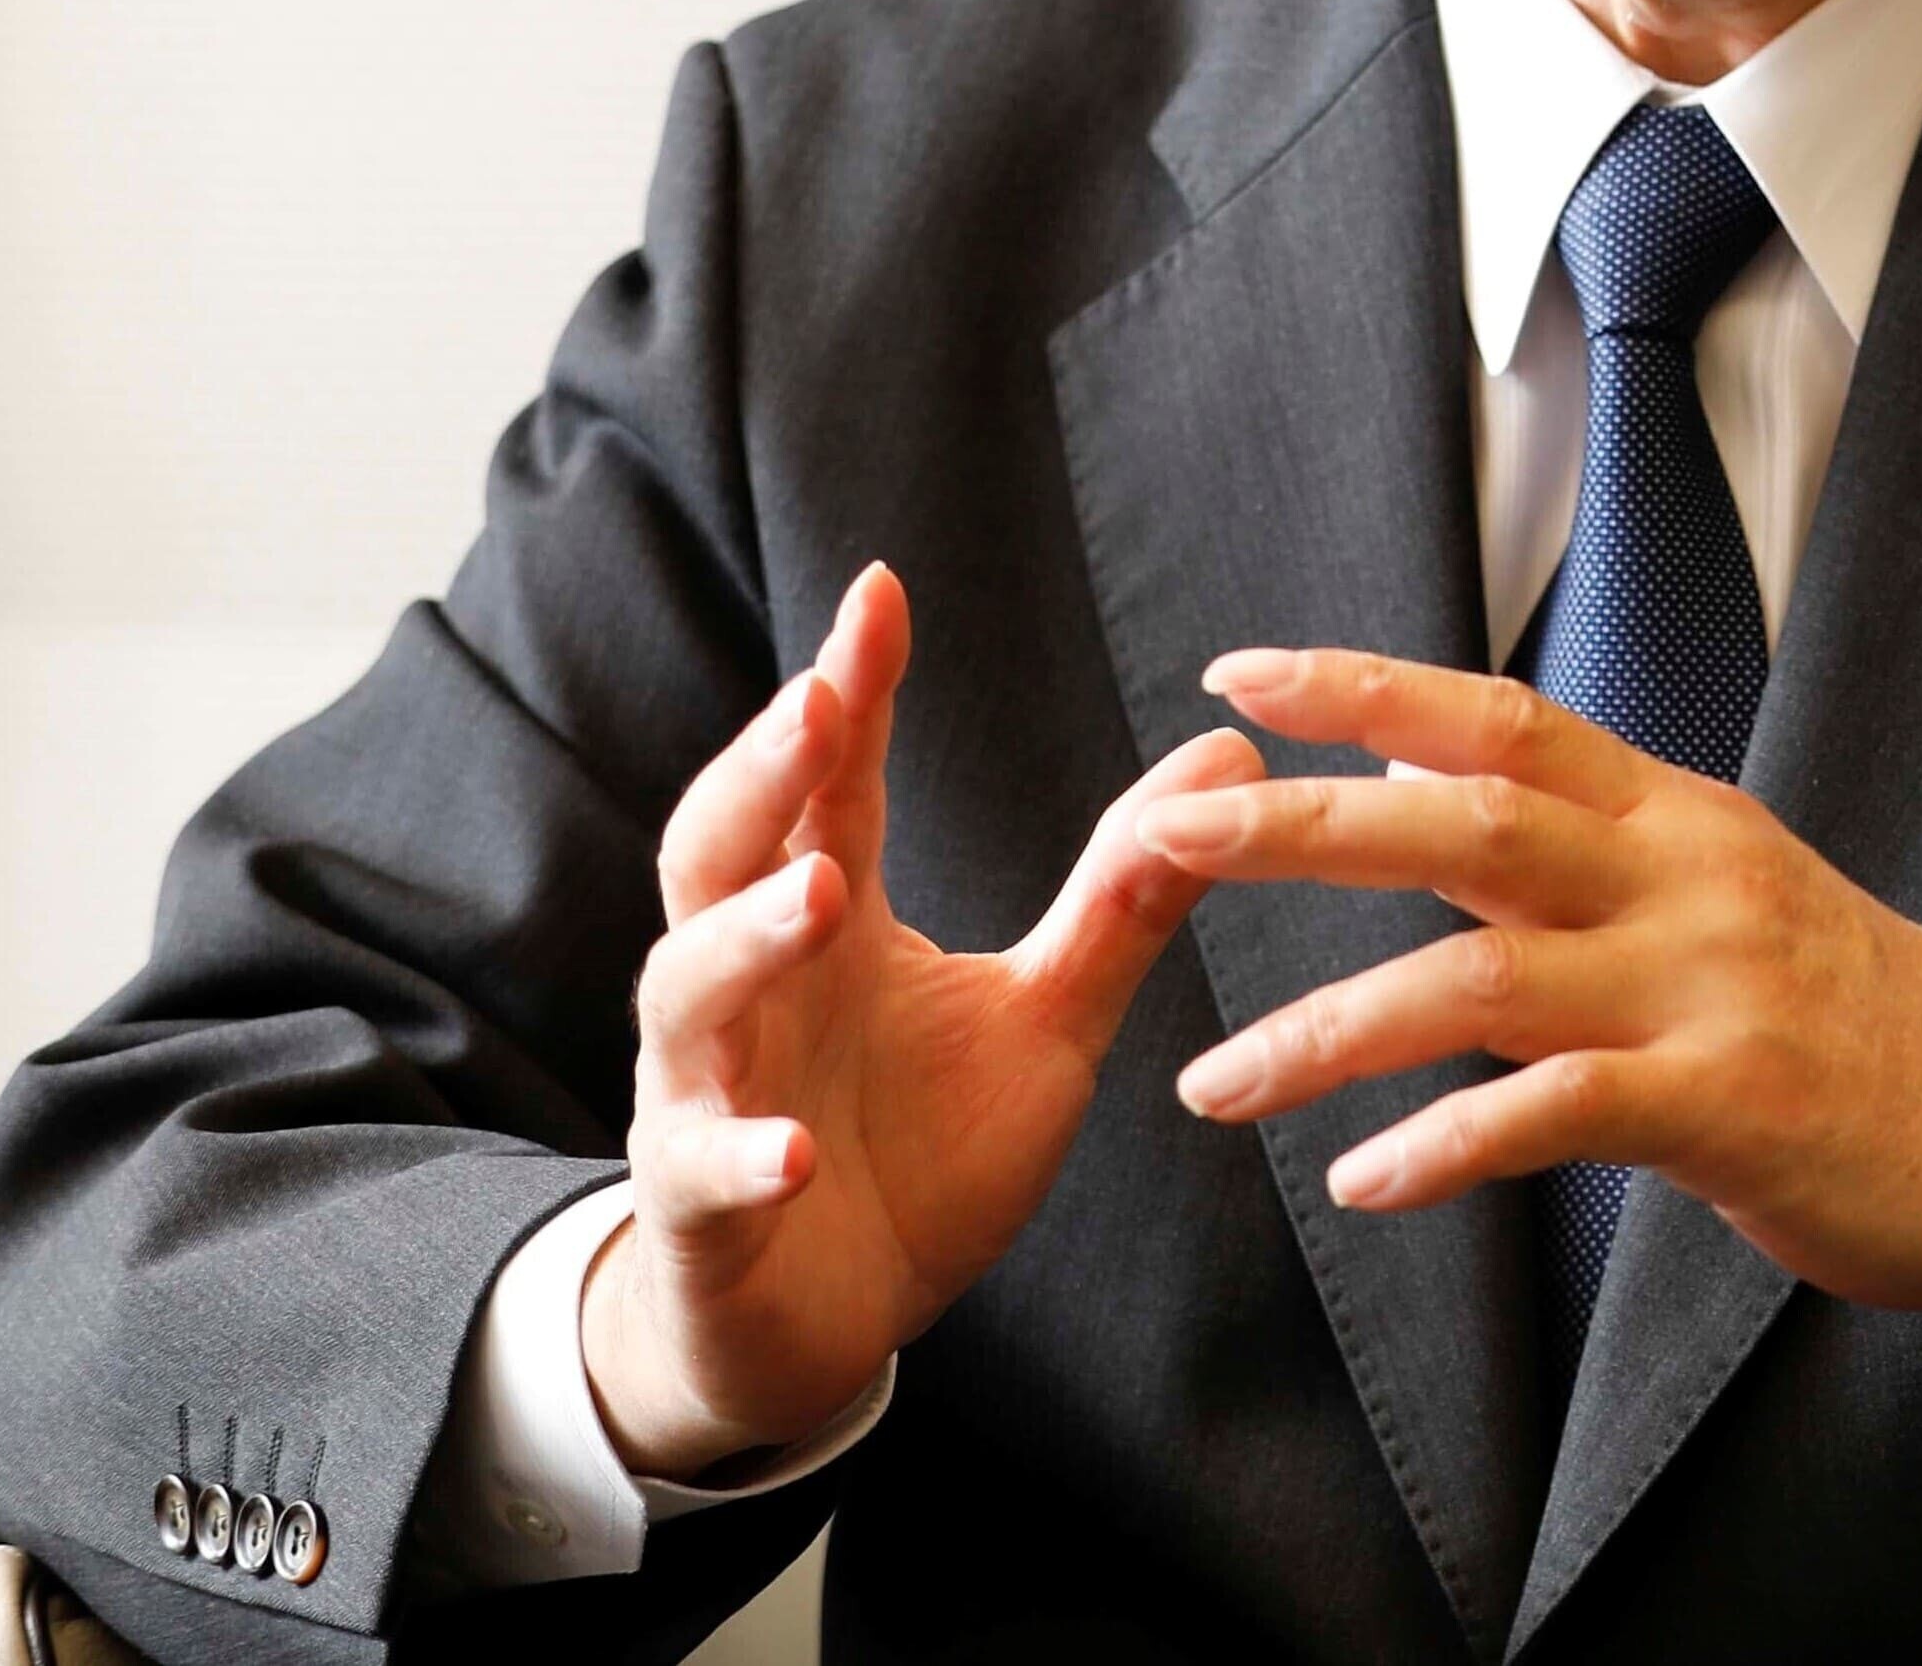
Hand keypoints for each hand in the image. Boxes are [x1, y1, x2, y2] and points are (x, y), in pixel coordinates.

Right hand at [582, 564, 1262, 1473]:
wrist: (822, 1332)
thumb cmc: (918, 1153)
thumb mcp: (1048, 1018)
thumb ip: (1125, 895)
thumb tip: (1231, 750)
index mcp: (830, 921)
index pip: (829, 785)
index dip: (846, 688)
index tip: (881, 589)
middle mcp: (753, 987)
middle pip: (721, 853)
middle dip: (760, 774)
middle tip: (815, 699)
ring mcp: (711, 1094)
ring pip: (689, 992)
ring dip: (744, 940)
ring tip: (820, 896)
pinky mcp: (701, 1216)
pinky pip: (701, 1175)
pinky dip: (739, 1156)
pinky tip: (789, 1148)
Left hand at [1137, 651, 1921, 1312]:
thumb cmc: (1852, 1010)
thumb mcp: (1717, 887)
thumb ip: (1574, 842)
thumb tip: (1410, 776)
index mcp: (1672, 812)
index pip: (1497, 717)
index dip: (1364, 688)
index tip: (1241, 673)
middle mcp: (1683, 875)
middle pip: (1467, 816)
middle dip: (1305, 823)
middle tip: (1172, 837)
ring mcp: (1708, 986)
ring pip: (1482, 974)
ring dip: (1330, 1027)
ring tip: (1215, 1082)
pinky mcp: (1730, 1104)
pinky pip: (1556, 1116)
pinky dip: (1448, 1146)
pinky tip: (1366, 1181)